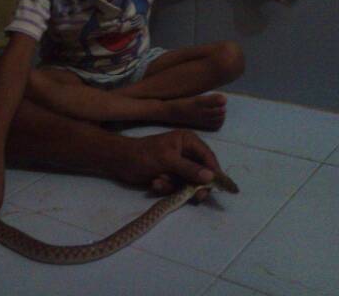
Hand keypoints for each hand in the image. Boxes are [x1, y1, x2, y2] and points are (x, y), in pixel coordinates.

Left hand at [122, 130, 238, 201]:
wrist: (120, 162)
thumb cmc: (144, 155)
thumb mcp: (167, 160)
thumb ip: (189, 169)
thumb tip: (210, 177)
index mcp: (188, 141)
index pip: (208, 157)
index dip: (215, 172)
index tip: (217, 187)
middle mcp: (187, 153)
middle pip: (202, 173)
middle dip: (193, 184)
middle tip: (194, 196)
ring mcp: (179, 166)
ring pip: (188, 183)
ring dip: (174, 186)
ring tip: (159, 181)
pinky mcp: (171, 177)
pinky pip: (176, 187)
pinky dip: (165, 187)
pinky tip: (154, 183)